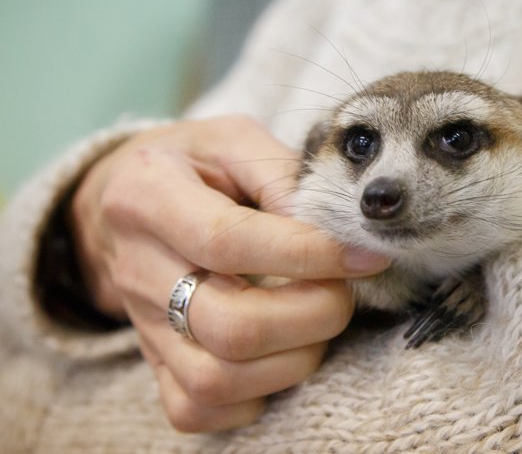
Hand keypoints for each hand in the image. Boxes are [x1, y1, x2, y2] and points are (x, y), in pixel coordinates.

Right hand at [69, 116, 388, 431]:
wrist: (127, 200)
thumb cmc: (195, 164)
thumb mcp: (234, 141)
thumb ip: (282, 177)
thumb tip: (336, 231)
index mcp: (149, 196)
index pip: (229, 241)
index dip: (309, 255)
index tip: (365, 256)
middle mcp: (137, 269)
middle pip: (229, 326)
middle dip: (313, 316)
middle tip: (344, 293)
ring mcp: (141, 324)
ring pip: (215, 379)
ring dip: (293, 361)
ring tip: (317, 323)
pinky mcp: (152, 361)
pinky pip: (196, 409)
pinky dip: (252, 398)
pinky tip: (278, 356)